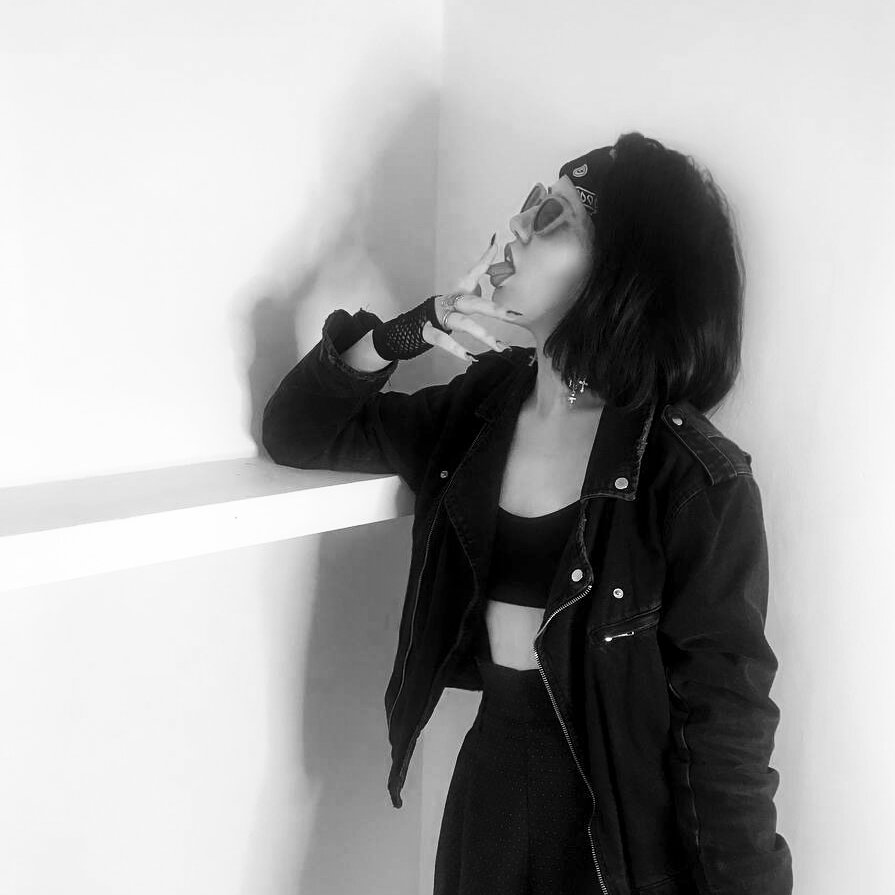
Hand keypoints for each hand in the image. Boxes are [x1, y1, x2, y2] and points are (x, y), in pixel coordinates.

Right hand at [421, 237, 524, 362]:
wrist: (416, 322)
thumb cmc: (449, 306)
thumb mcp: (466, 288)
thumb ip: (481, 270)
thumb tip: (495, 243)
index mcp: (459, 290)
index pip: (474, 272)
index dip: (485, 258)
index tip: (496, 243)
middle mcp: (450, 301)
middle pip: (473, 303)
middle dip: (494, 309)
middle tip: (514, 316)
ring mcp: (439, 317)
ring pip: (462, 324)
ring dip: (483, 336)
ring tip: (500, 347)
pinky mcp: (430, 332)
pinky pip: (443, 341)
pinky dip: (456, 349)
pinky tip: (470, 357)